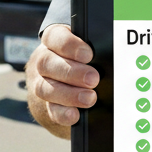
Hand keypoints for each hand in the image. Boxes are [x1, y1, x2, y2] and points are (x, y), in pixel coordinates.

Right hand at [26, 24, 97, 138]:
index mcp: (54, 41)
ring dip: (68, 94)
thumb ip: (95, 51)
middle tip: (93, 79)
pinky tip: (75, 115)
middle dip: (72, 72)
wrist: (67, 84)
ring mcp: (40, 82)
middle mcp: (43, 60)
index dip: (69, 45)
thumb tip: (111, 58)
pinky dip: (63, 114)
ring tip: (90, 98)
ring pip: (44, 88)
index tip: (88, 54)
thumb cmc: (85, 60)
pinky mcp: (44, 105)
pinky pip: (49, 110)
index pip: (54, 37)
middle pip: (47, 63)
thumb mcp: (87, 49)